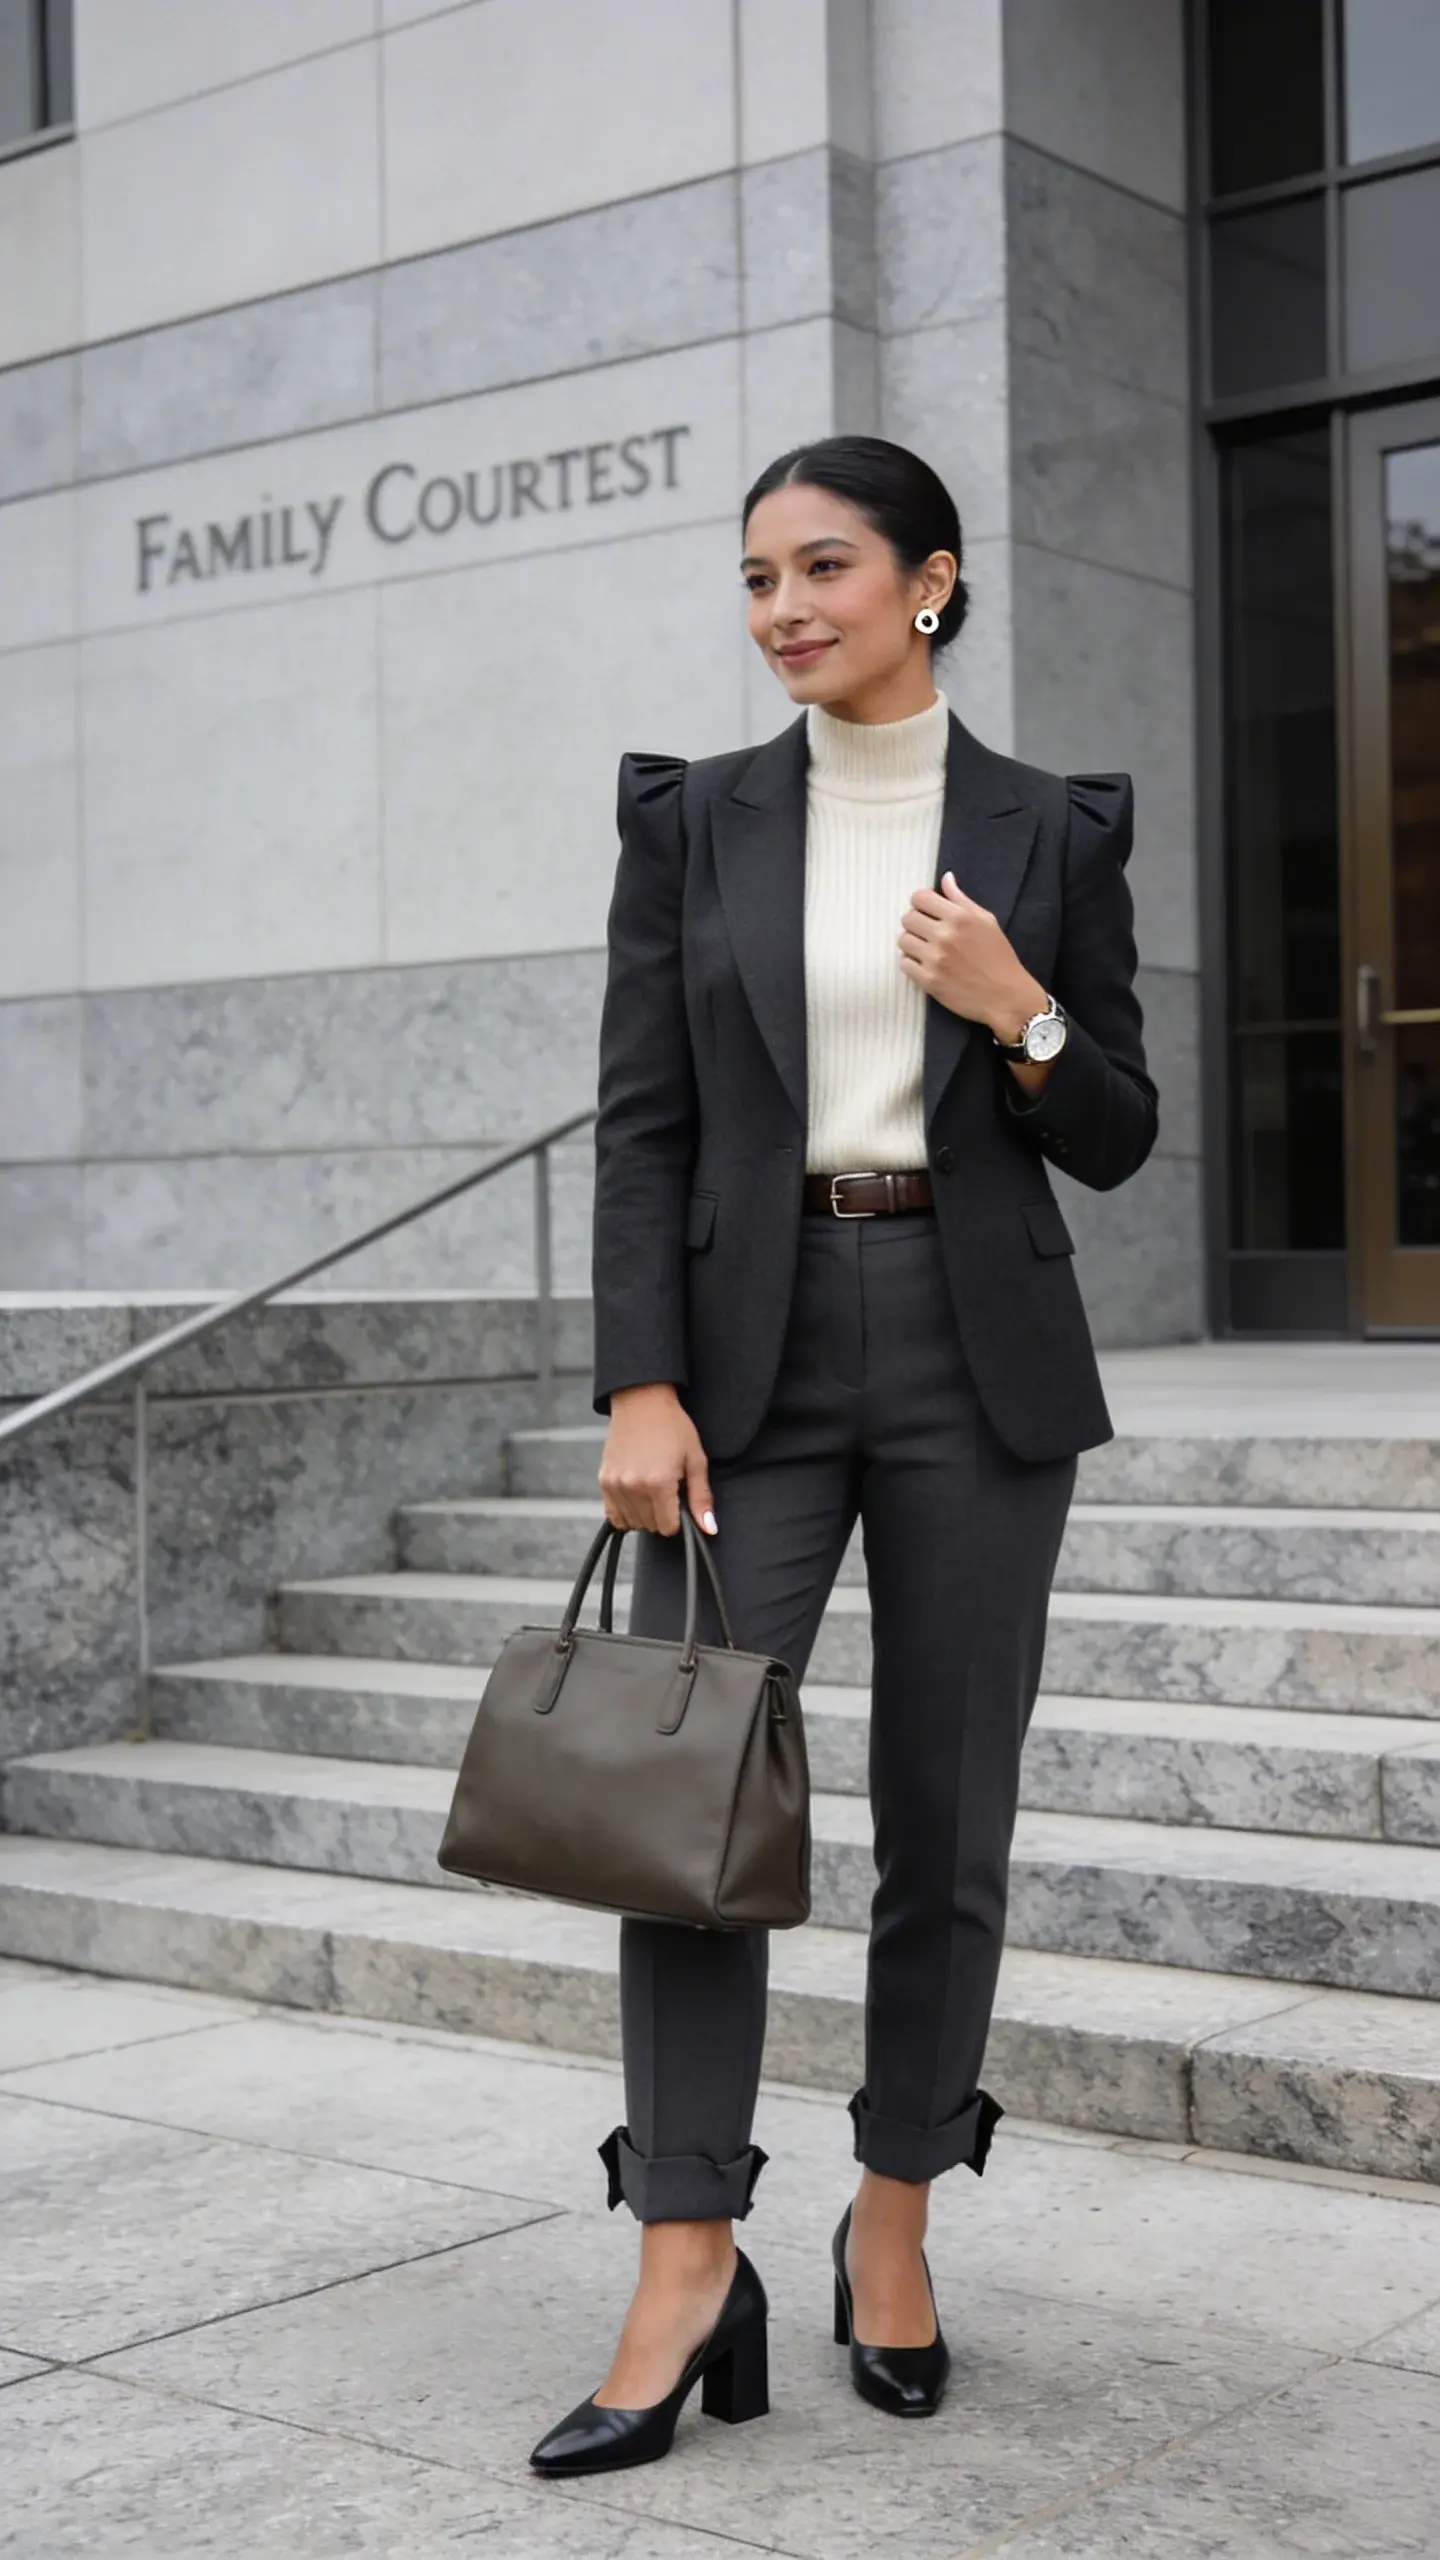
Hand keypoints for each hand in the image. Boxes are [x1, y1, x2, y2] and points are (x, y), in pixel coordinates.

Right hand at [599, 1384, 717, 1537]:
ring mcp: (616, 1485)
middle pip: (650, 1526)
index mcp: (659, 1484)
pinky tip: (635, 1496)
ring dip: (644, 1514)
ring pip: (632, 1523)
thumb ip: (701, 1498)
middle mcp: (634, 1487)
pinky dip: (625, 1512)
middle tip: (667, 1490)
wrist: (642, 1401)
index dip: (678, 1519)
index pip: (668, 1528)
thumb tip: (710, 1529)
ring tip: (651, 1489)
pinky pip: (613, 1515)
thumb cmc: (673, 1427)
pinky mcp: (603, 1481)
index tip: (679, 1500)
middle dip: (662, 1515)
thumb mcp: (696, 1459)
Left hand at [898, 872, 1044, 1040]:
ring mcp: (935, 959)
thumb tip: (945, 878)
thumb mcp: (987, 921)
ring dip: (912, 943)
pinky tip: (925, 964)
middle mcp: (945, 935)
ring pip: (903, 941)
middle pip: (908, 918)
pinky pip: (905, 964)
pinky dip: (911, 963)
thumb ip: (961, 899)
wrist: (1006, 996)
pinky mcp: (929, 981)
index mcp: (960, 917)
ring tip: (926, 949)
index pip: (920, 898)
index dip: (921, 903)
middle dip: (915, 923)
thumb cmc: (999, 957)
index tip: (927, 911)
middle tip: (927, 932)